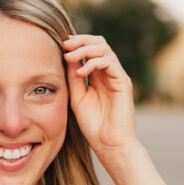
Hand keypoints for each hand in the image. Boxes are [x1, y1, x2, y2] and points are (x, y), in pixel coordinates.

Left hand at [62, 34, 138, 156]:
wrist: (110, 144)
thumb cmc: (94, 125)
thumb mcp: (77, 98)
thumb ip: (73, 78)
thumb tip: (66, 57)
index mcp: (98, 75)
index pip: (90, 49)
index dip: (76, 43)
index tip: (60, 45)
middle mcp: (109, 73)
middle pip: (99, 43)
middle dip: (81, 40)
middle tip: (65, 44)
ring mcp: (117, 76)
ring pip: (105, 49)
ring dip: (85, 49)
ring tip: (70, 56)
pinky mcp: (123, 83)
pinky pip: (110, 63)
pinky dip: (94, 63)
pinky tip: (81, 72)